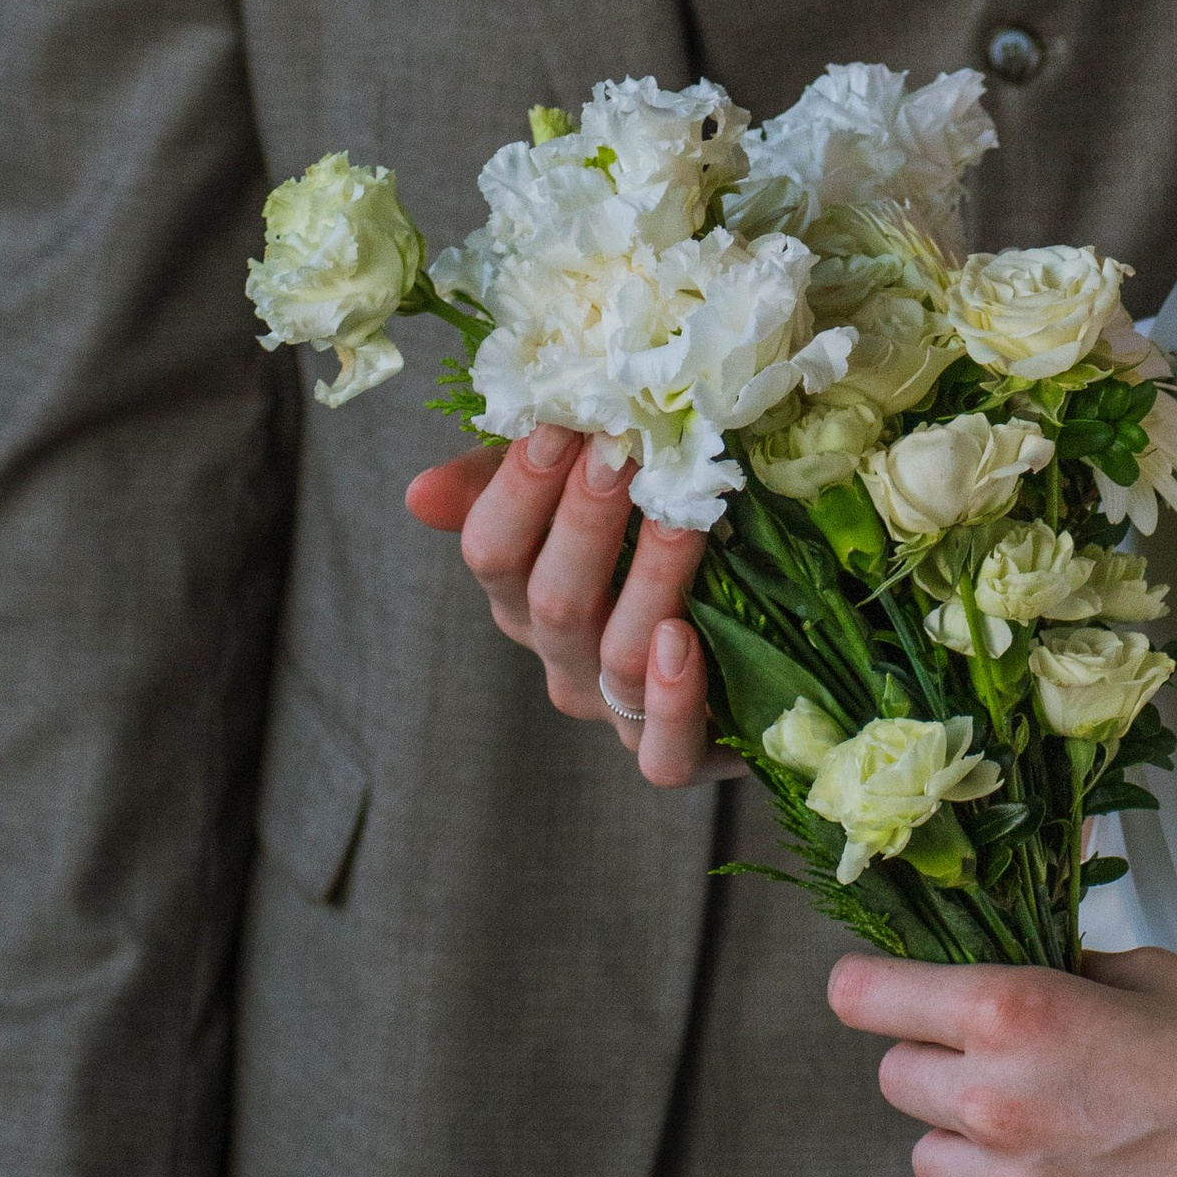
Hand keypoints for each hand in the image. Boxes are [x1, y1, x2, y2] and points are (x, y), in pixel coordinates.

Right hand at [405, 435, 735, 785]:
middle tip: (620, 453)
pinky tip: (684, 642)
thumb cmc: (653, 543)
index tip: (559, 422)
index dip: (518, 488)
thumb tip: (419, 494)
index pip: (491, 552)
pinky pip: (663, 752)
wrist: (757, 648)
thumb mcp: (585, 495)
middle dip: (586, 520)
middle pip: (553, 600)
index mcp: (525, 594)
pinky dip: (672, 701)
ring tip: (683, 517)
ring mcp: (617, 712)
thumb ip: (511, 481)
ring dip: (650, 581)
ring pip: (618, 658)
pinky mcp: (682, 755)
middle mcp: (563, 657)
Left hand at [828, 943, 1176, 1176]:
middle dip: (940, 1066)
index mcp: (1015, 1013)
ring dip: (971, 1146)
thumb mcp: (1141, 973)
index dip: (873, 994)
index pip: (867, 999)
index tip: (881, 998)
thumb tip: (999, 979)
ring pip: (931, 1162)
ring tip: (1055, 1137)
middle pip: (897, 1080)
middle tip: (1011, 1070)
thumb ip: (1052, 976)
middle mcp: (995, 1104)